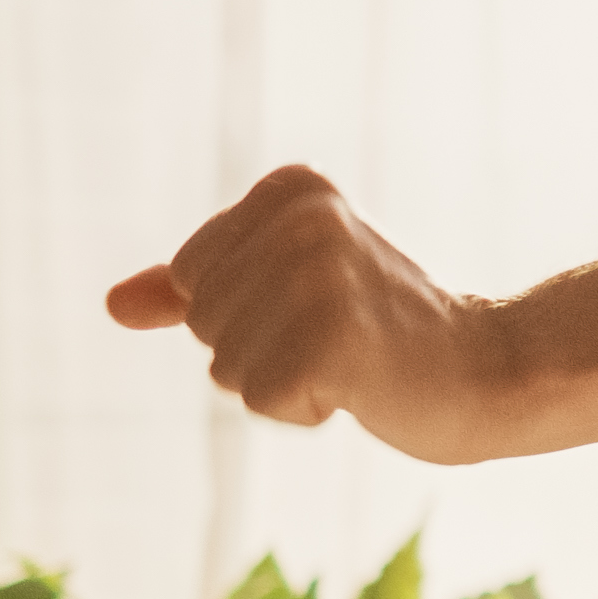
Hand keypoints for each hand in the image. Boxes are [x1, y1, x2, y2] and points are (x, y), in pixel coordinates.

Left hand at [109, 166, 526, 465]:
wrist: (483, 368)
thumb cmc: (381, 327)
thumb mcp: (283, 288)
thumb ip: (196, 290)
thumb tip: (115, 304)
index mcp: (293, 187)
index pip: (189, 273)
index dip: (243, 309)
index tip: (322, 302)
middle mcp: (305, 220)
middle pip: (203, 321)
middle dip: (258, 349)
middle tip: (341, 336)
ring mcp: (320, 277)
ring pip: (224, 366)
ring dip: (280, 383)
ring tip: (351, 360)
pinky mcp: (333, 338)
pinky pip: (259, 399)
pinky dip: (303, 411)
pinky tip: (358, 388)